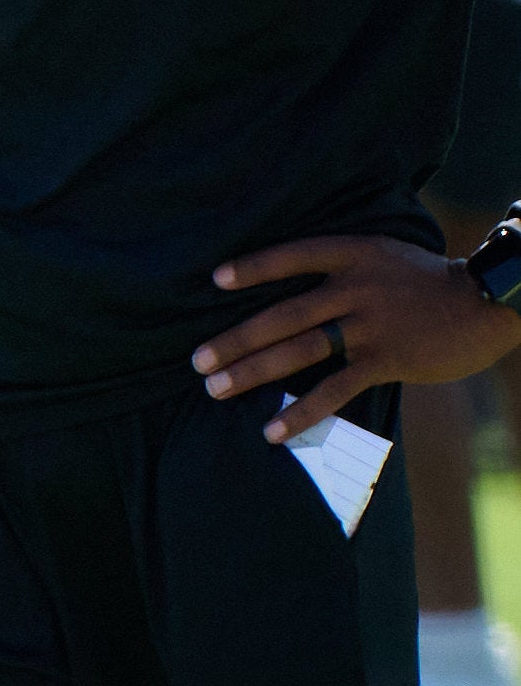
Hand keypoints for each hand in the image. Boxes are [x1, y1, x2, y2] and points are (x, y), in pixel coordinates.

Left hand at [195, 232, 520, 439]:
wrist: (490, 302)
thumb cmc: (428, 283)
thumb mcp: (385, 258)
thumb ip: (342, 272)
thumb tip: (288, 297)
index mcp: (355, 254)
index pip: (295, 255)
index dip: (255, 267)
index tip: (214, 280)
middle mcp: (359, 286)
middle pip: (285, 313)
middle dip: (236, 339)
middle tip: (195, 360)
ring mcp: (373, 324)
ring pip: (300, 349)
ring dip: (253, 371)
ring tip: (214, 389)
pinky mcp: (388, 359)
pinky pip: (334, 388)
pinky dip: (300, 411)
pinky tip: (272, 430)